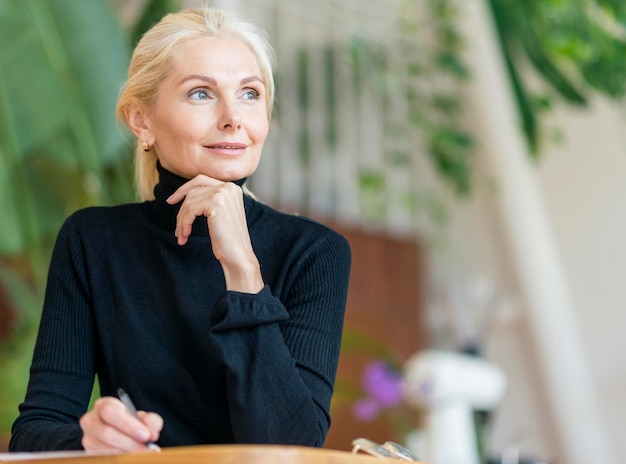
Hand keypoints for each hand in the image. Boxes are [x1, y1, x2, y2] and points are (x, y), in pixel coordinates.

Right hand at [79, 397, 162, 451]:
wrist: (119, 433)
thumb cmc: (131, 422)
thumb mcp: (142, 417)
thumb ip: (151, 421)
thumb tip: (151, 432)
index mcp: (103, 406)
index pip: (110, 411)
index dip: (128, 425)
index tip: (146, 435)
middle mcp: (90, 421)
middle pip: (106, 433)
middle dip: (129, 442)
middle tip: (147, 448)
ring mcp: (88, 439)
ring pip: (104, 449)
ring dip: (126, 453)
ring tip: (143, 454)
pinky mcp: (89, 453)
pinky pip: (105, 458)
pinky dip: (120, 459)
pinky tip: (132, 458)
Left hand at [166, 175, 263, 292]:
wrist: (238, 255)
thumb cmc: (229, 239)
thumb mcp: (220, 214)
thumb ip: (209, 200)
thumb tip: (186, 194)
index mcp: (232, 188)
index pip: (202, 180)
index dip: (184, 189)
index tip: (172, 199)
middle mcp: (228, 187)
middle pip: (193, 190)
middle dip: (180, 204)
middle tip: (173, 219)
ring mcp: (222, 193)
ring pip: (189, 202)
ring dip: (182, 220)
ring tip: (182, 235)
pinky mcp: (215, 203)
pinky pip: (190, 210)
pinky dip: (184, 223)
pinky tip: (185, 235)